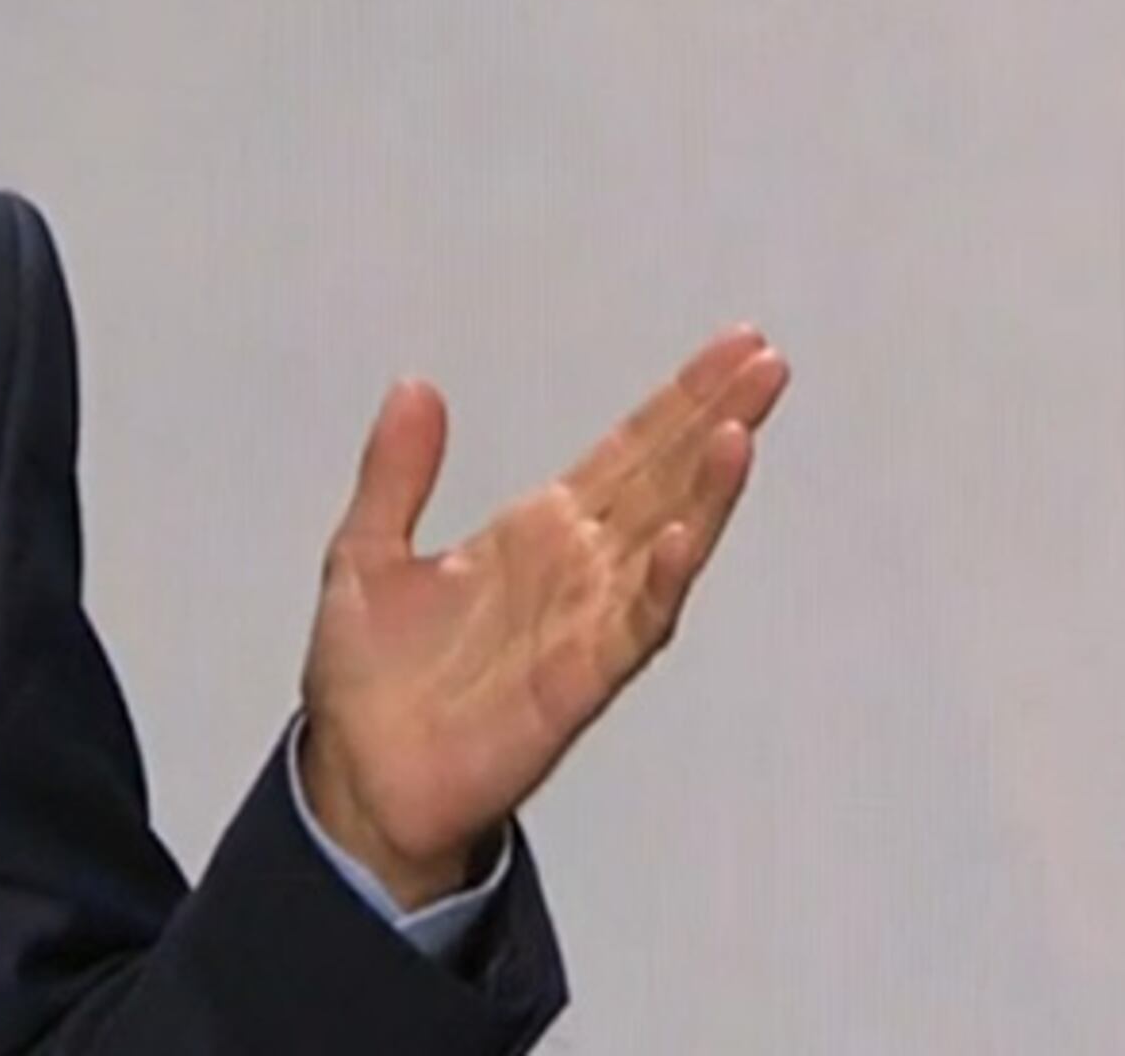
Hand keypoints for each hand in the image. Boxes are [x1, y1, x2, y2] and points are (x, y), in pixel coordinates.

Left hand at [296, 327, 790, 905]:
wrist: (357, 778)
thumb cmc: (370, 675)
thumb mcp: (366, 551)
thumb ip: (397, 473)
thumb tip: (417, 385)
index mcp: (535, 533)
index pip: (626, 453)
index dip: (677, 401)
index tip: (736, 346)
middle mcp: (576, 571)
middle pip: (662, 483)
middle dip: (713, 422)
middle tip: (767, 362)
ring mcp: (584, 625)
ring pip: (663, 547)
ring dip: (703, 494)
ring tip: (739, 432)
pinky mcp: (575, 683)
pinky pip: (631, 629)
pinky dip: (661, 583)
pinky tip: (687, 536)